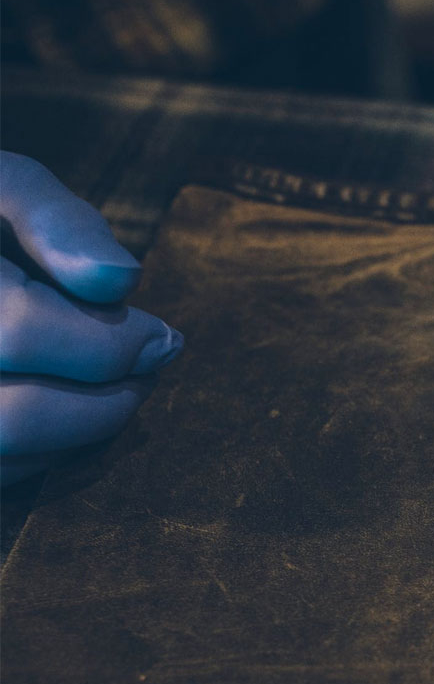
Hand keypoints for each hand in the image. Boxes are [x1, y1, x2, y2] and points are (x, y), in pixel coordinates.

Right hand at [0, 153, 183, 484]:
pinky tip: (72, 420)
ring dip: (80, 439)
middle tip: (151, 374)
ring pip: (3, 460)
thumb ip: (56, 221)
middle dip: (105, 404)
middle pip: (13, 418)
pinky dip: (45, 462)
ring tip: (119, 391)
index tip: (167, 336)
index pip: (22, 331)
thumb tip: (121, 279)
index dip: (111, 342)